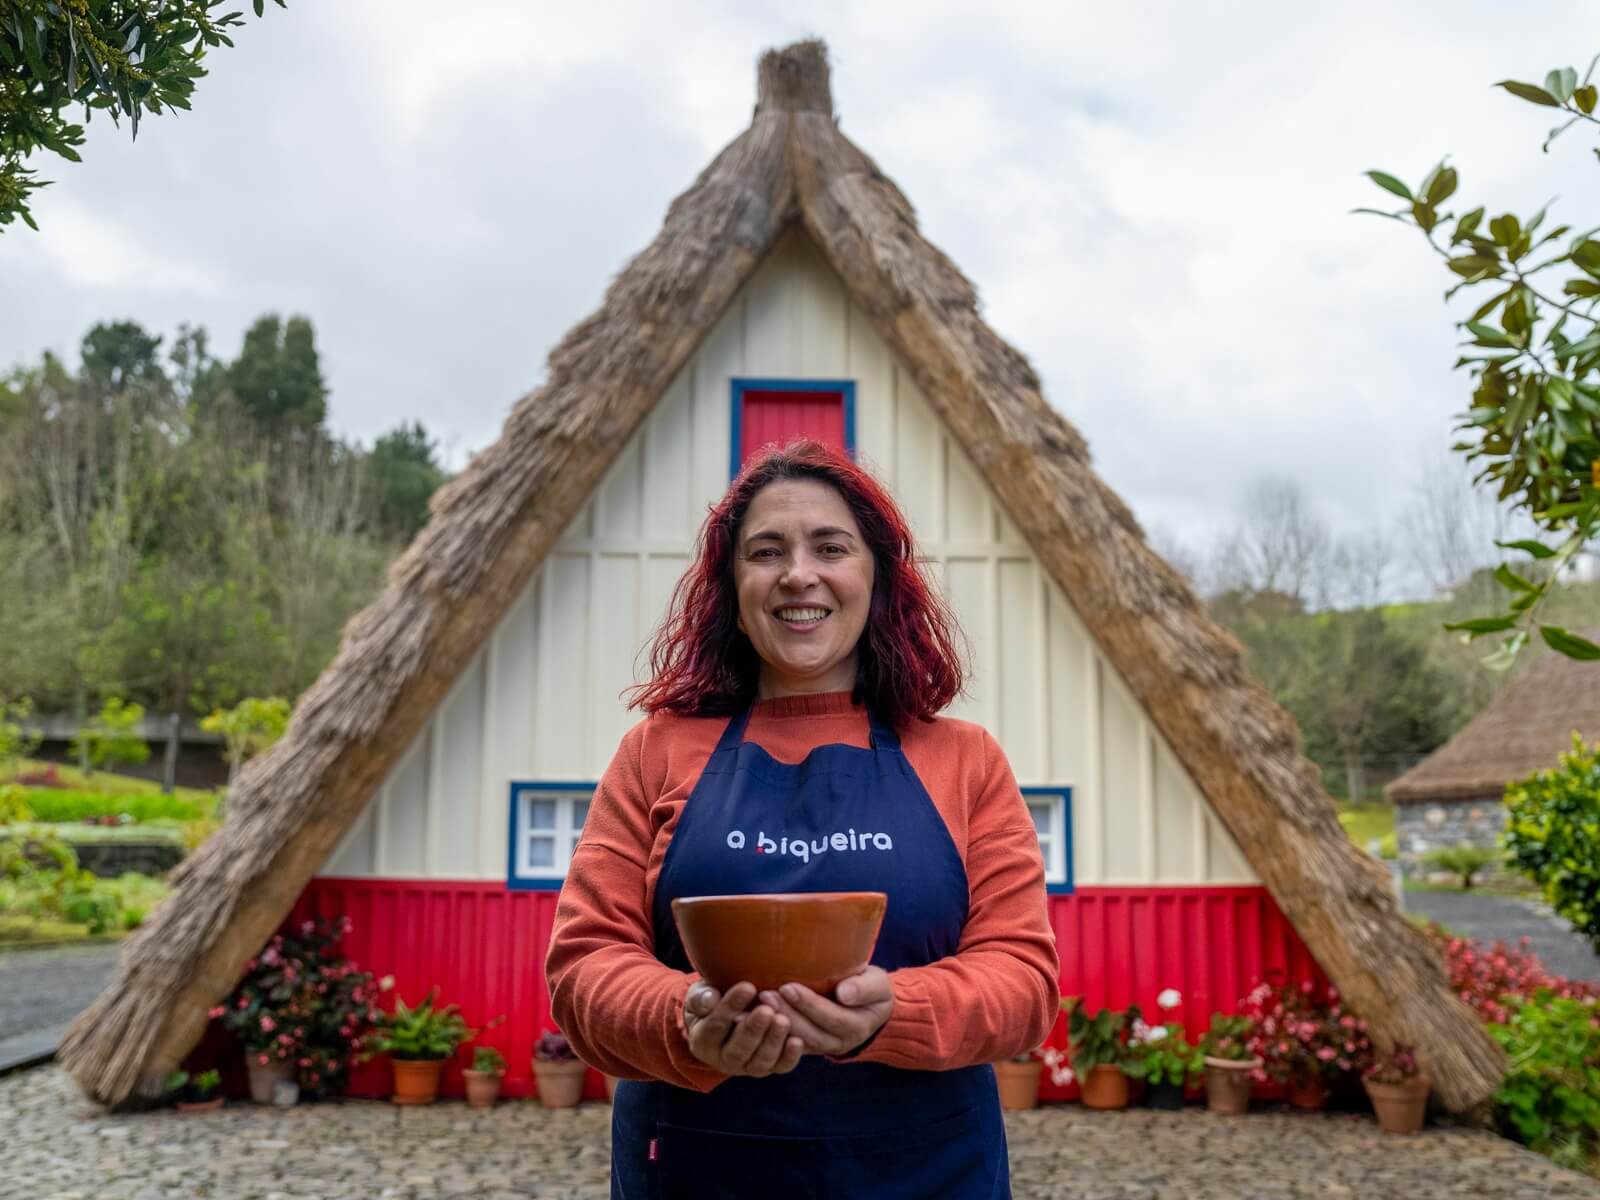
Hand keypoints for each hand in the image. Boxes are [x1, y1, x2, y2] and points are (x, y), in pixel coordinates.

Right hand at [684, 980, 803, 1077]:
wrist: (726, 1015)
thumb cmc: (713, 1001)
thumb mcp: (700, 995)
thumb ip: (701, 997)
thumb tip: (710, 998)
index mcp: (703, 1041)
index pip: (715, 1026)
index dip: (730, 1007)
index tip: (747, 987)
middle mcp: (723, 1059)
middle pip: (737, 1051)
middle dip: (753, 1030)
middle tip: (766, 1010)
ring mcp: (746, 1066)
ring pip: (759, 1062)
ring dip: (772, 1042)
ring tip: (783, 1020)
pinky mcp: (767, 1067)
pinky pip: (778, 1067)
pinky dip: (789, 1056)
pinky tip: (797, 1041)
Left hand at [759, 966, 892, 1057]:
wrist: (869, 1006)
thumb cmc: (871, 988)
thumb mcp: (878, 984)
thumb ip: (865, 988)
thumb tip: (844, 993)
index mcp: (858, 1026)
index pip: (832, 1018)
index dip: (810, 1005)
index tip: (788, 987)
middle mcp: (840, 1042)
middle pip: (811, 1034)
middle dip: (788, 1014)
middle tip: (765, 995)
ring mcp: (823, 1047)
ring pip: (798, 1041)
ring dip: (777, 1024)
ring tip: (759, 1003)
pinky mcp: (807, 1046)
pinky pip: (789, 1045)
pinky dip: (772, 1034)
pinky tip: (755, 1017)